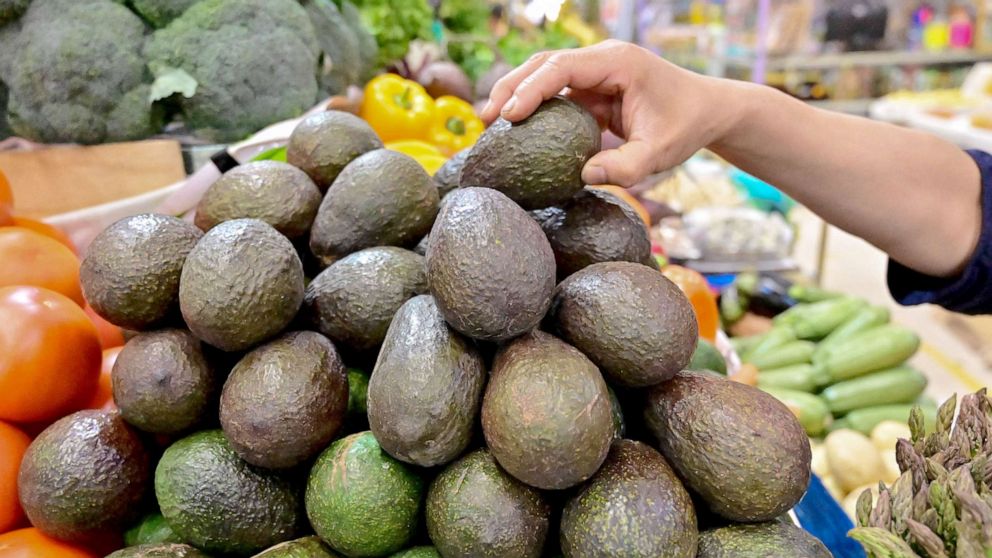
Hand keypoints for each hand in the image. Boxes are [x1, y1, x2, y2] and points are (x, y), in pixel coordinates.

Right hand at [481, 40, 743, 186]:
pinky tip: (516, 132)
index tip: (508, 115)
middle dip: (511, 87)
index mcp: (617, 63)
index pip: (561, 67)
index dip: (530, 89)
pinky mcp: (593, 90)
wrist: (707, 111)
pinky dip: (536, 110)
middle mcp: (602, 60)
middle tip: (485, 119)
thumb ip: (626, 168)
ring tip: (491, 123)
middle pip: (544, 63)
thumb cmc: (685, 127)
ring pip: (546, 76)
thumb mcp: (660, 154)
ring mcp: (596, 73)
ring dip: (518, 95)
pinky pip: (558, 95)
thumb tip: (583, 177)